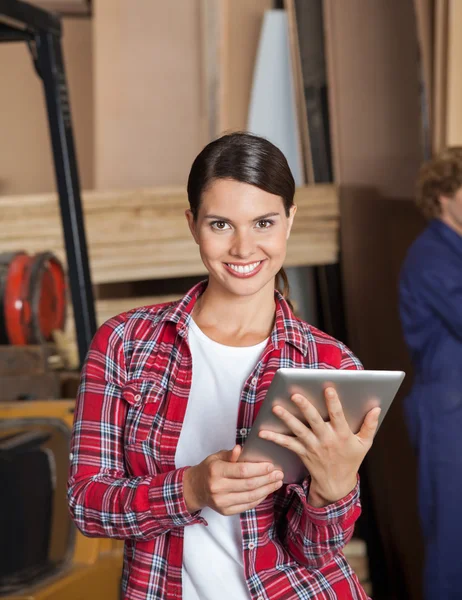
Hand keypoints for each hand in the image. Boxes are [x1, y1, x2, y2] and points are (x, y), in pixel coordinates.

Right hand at [183, 445, 283, 514]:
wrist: (195, 489)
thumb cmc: (209, 469)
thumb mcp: (216, 457)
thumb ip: (230, 454)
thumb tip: (241, 448)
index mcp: (216, 471)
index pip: (242, 470)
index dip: (259, 469)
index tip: (271, 465)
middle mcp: (218, 488)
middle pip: (249, 484)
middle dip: (267, 479)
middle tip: (279, 474)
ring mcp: (222, 502)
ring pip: (250, 497)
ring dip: (267, 490)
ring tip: (277, 483)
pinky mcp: (226, 511)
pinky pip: (247, 505)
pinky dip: (259, 498)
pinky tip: (267, 491)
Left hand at [258, 387, 380, 506]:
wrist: (336, 485)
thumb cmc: (351, 460)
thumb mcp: (364, 444)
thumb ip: (370, 426)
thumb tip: (376, 408)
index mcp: (342, 435)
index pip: (338, 415)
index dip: (333, 402)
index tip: (328, 388)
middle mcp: (326, 439)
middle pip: (314, 420)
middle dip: (305, 407)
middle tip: (295, 395)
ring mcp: (313, 446)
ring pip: (298, 430)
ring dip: (287, 418)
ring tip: (276, 407)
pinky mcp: (303, 452)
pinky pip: (287, 444)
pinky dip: (275, 438)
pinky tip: (263, 432)